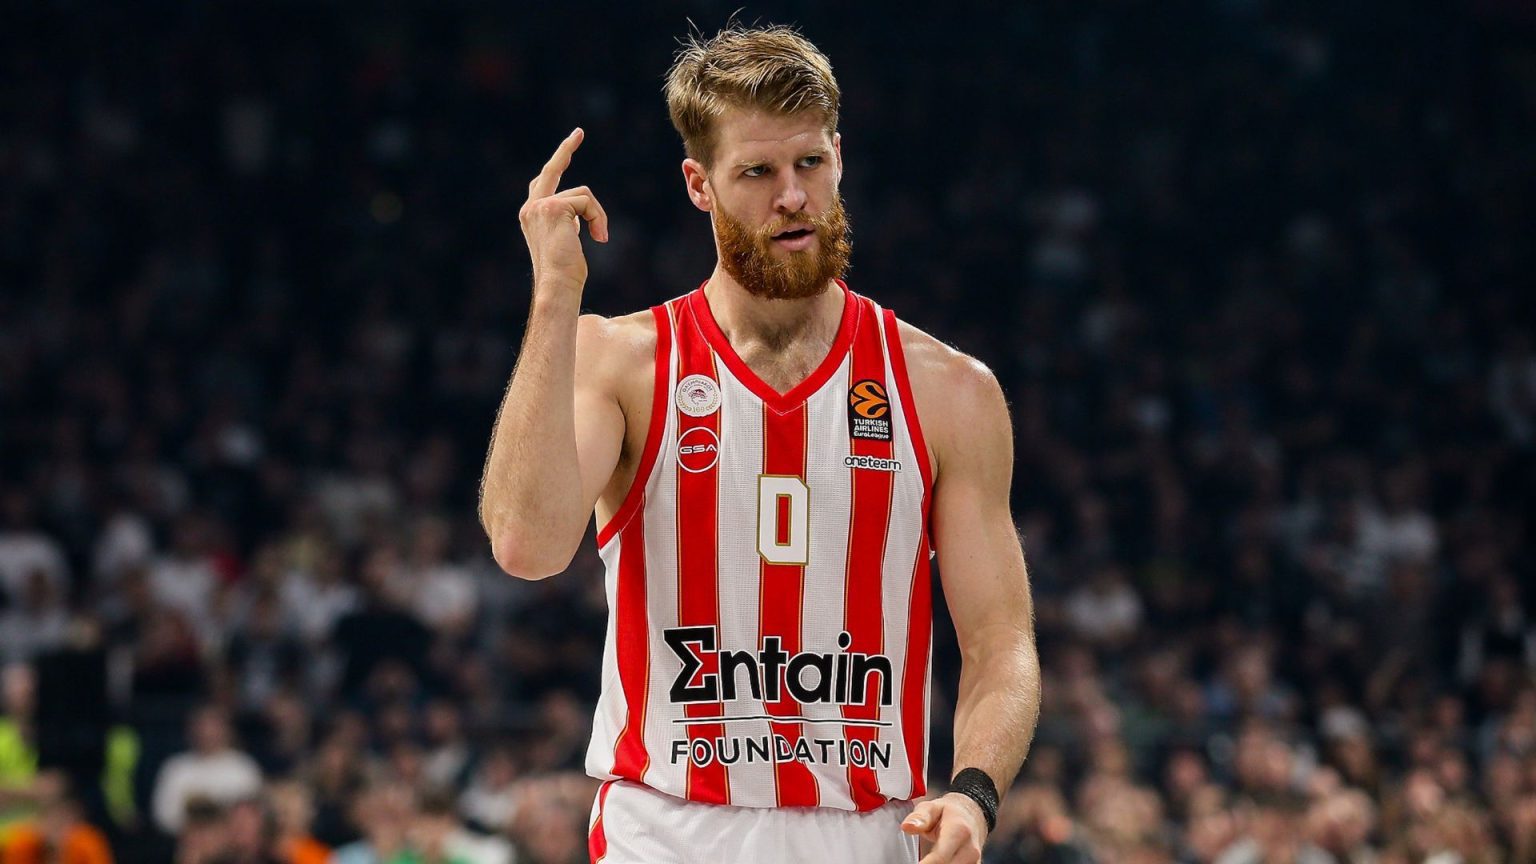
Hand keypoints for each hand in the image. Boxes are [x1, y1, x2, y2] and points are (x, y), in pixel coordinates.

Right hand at [519, 128, 609, 294]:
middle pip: (552, 170)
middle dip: (566, 148)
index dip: (558, 162)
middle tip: (579, 132)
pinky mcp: (554, 207)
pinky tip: (597, 238)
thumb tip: (577, 216)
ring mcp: (540, 206)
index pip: (544, 182)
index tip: (572, 142)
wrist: (557, 285)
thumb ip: (567, 223)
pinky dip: (598, 218)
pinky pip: (587, 201)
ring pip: (583, 195)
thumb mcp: (566, 242)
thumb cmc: (565, 273)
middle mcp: (531, 208)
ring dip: (597, 216)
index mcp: (532, 215)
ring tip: (599, 237)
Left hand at [902, 792, 988, 863]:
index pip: (940, 857)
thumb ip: (920, 818)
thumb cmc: (949, 813)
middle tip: (916, 860)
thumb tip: (907, 826)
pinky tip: (932, 862)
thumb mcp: (931, 808)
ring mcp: (974, 861)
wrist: (971, 818)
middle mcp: (970, 849)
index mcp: (959, 831)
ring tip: (924, 860)